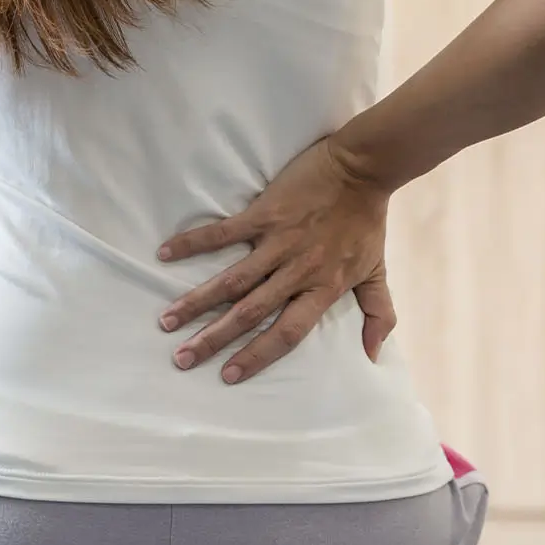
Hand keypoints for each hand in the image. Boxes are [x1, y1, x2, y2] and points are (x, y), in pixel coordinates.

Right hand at [158, 137, 396, 382]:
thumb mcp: (377, 271)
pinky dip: (193, 243)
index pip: (286, 333)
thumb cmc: (367, 221)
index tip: (228, 375)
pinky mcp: (264, 214)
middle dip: (213, 339)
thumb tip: (373, 354)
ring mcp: (277, 242)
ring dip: (197, 302)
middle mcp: (296, 272)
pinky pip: (223, 233)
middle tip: (182, 359)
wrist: (363, 168)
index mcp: (322, 289)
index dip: (256, 355)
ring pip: (231, 281)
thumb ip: (379, 313)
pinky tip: (164, 254)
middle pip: (249, 313)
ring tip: (167, 321)